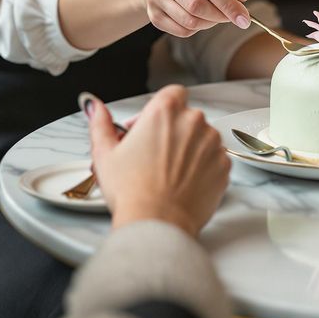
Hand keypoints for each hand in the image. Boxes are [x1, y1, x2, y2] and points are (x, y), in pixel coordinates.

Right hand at [88, 85, 231, 237]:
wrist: (157, 223)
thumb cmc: (131, 190)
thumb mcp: (104, 153)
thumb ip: (100, 123)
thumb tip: (94, 106)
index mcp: (166, 111)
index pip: (172, 94)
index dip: (159, 111)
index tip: (147, 130)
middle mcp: (194, 121)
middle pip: (186, 116)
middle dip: (172, 131)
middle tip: (153, 155)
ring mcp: (213, 144)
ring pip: (202, 137)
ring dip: (189, 148)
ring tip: (168, 172)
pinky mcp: (224, 166)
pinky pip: (215, 159)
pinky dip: (203, 167)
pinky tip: (183, 182)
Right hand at [143, 0, 250, 36]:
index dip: (226, 2)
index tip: (244, 16)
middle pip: (196, 4)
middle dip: (221, 15)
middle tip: (235, 17)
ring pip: (190, 21)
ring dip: (211, 23)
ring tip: (218, 14)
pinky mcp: (152, 15)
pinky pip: (182, 30)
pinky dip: (198, 28)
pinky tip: (202, 17)